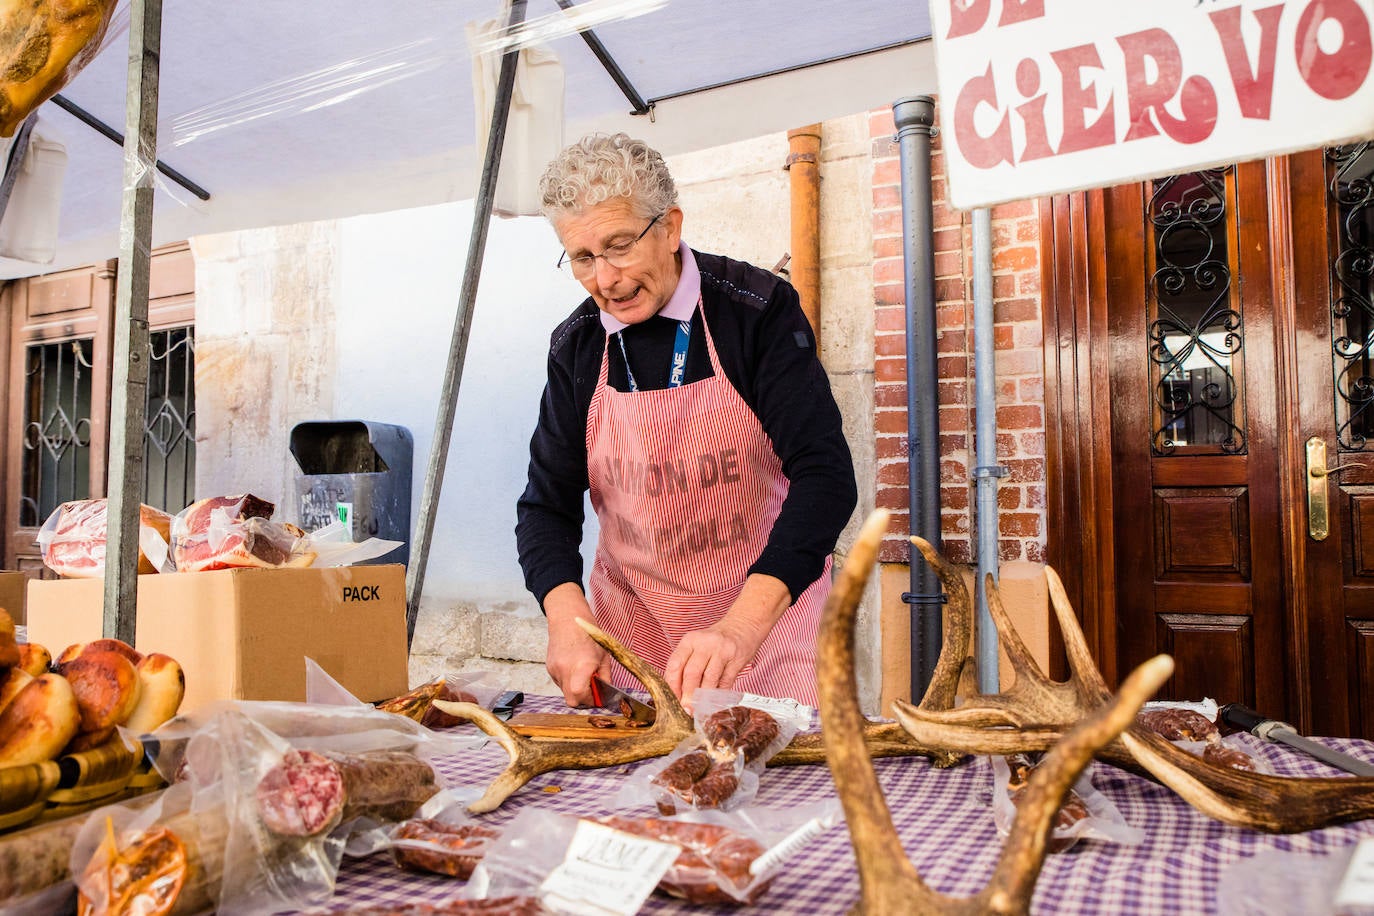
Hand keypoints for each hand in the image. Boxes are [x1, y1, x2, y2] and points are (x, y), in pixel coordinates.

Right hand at [543, 583, 609, 706]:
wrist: (568, 620)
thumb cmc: (589, 635)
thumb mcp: (604, 656)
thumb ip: (605, 677)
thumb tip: (606, 694)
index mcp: (582, 665)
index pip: (580, 695)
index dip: (590, 701)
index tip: (597, 698)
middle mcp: (566, 669)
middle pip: (571, 700)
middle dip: (582, 700)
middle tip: (591, 691)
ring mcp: (555, 669)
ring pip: (565, 692)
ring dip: (574, 689)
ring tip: (582, 674)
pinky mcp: (549, 668)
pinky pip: (560, 682)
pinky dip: (568, 681)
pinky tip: (573, 668)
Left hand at [664, 574, 790, 709]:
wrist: (744, 624)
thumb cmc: (716, 640)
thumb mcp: (697, 645)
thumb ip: (686, 665)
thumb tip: (678, 694)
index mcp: (690, 640)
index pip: (675, 664)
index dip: (672, 685)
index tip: (673, 700)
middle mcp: (705, 643)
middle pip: (691, 673)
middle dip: (687, 695)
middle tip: (687, 709)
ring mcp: (722, 650)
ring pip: (709, 679)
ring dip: (703, 698)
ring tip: (699, 709)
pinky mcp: (737, 659)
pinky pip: (726, 682)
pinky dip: (719, 695)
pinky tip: (715, 702)